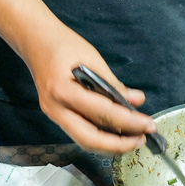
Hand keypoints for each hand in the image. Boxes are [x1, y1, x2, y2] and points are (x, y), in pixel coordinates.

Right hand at [24, 26, 156, 153]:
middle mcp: (55, 108)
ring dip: (110, 145)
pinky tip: (117, 132)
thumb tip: (137, 100)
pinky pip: (80, 133)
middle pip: (90, 139)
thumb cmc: (63, 45)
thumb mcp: (93, 59)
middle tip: (141, 140)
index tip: (149, 125)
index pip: (103, 113)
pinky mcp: (56, 116)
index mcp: (63, 90)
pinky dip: (101, 137)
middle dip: (119, 145)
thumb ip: (114, 84)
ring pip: (84, 141)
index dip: (129, 122)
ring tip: (133, 139)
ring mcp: (53, 115)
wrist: (35, 40)